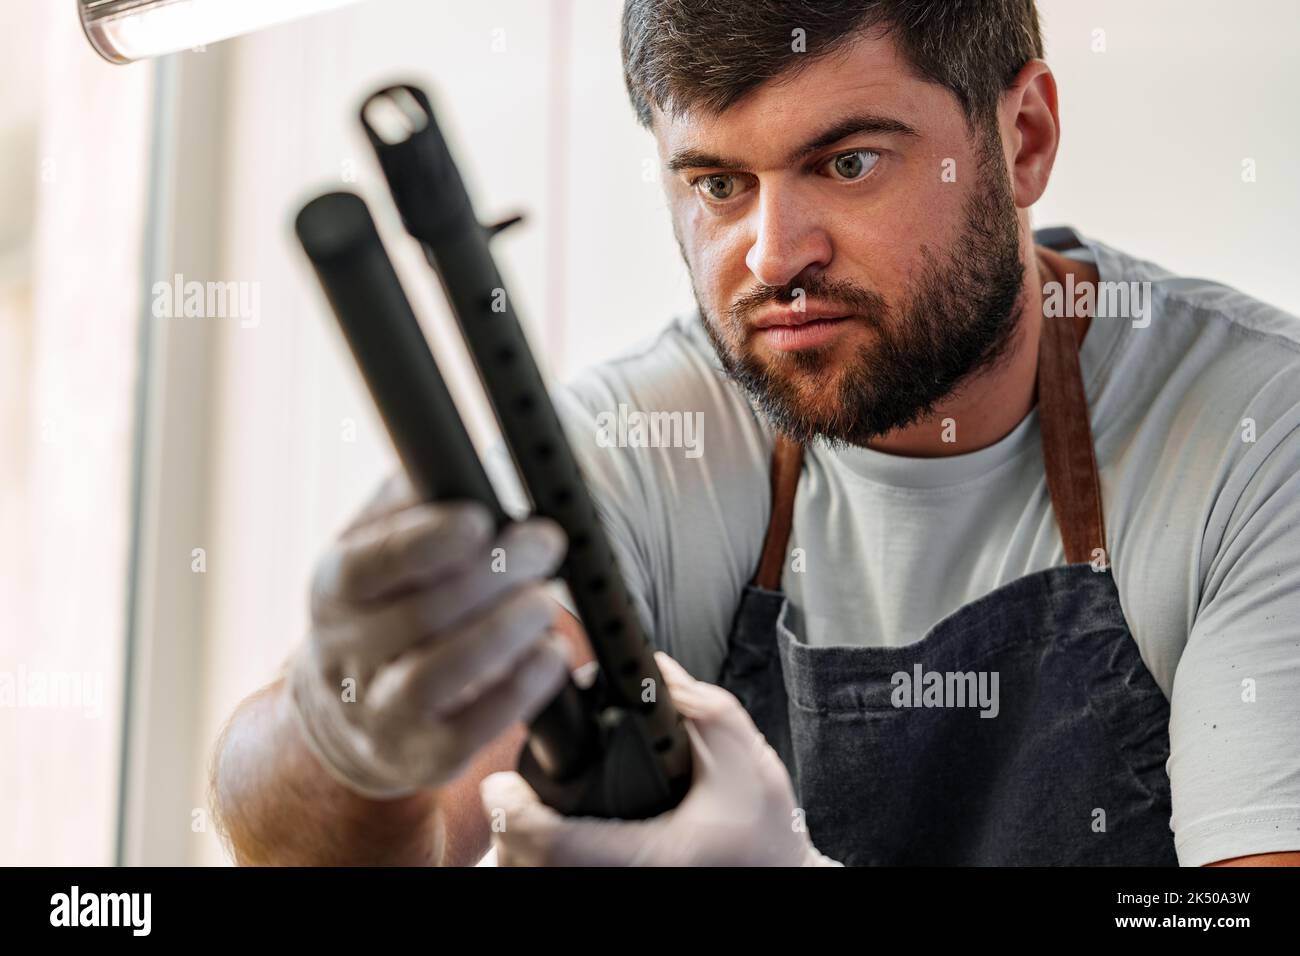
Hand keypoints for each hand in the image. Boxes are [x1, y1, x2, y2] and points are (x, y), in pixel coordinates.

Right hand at [287, 473, 571, 798]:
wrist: (345, 712)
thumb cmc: (378, 607)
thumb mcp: (372, 546)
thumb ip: (408, 501)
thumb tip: (454, 460)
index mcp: (333, 589)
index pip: (367, 566)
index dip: (424, 542)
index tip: (479, 518)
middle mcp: (345, 655)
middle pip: (418, 615)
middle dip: (491, 575)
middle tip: (544, 544)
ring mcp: (379, 713)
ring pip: (438, 677)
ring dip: (503, 633)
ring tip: (545, 601)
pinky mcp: (422, 755)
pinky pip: (471, 729)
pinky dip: (518, 690)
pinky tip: (550, 655)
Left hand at [480, 652, 841, 865]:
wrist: (783, 881)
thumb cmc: (766, 834)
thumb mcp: (741, 754)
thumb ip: (695, 704)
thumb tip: (652, 666)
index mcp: (651, 854)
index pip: (555, 844)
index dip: (515, 811)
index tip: (501, 782)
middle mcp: (629, 881)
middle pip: (530, 869)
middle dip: (510, 828)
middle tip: (509, 793)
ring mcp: (617, 898)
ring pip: (534, 884)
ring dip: (519, 854)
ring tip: (523, 819)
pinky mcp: (614, 902)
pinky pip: (554, 888)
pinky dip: (540, 869)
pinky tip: (546, 847)